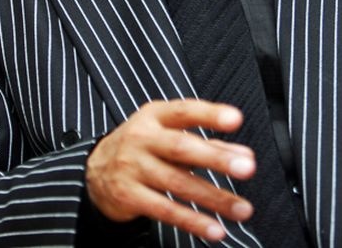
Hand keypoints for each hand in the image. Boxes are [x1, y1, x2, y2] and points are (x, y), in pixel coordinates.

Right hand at [86, 99, 255, 241]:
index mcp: (155, 116)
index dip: (210, 114)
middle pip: (182, 148)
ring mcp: (133, 167)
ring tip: (242, 208)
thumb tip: (244, 155)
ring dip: (214, 198)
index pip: (185, 111)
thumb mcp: (168, 133)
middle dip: (216, 159)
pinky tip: (215, 229)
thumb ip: (207, 141)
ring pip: (178, 184)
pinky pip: (165, 210)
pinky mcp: (128, 196)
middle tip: (247, 167)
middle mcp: (142, 138)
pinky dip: (192, 221)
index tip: (236, 119)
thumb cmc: (143, 145)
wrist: (95, 169)